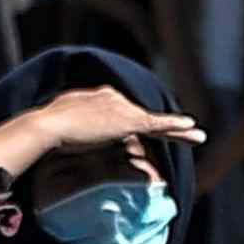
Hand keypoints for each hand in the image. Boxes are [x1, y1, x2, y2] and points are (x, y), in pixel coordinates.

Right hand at [0, 87, 199, 176]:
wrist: (47, 126)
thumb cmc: (45, 133)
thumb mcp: (60, 131)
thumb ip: (67, 134)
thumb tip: (53, 145)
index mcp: (98, 100)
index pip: (124, 113)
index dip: (138, 124)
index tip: (146, 133)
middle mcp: (113, 99)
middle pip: (144, 114)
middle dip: (164, 124)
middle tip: (184, 131)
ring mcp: (122, 109)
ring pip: (156, 120)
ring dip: (178, 128)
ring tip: (197, 135)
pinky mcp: (127, 120)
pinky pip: (157, 124)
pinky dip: (175, 126)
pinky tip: (192, 129)